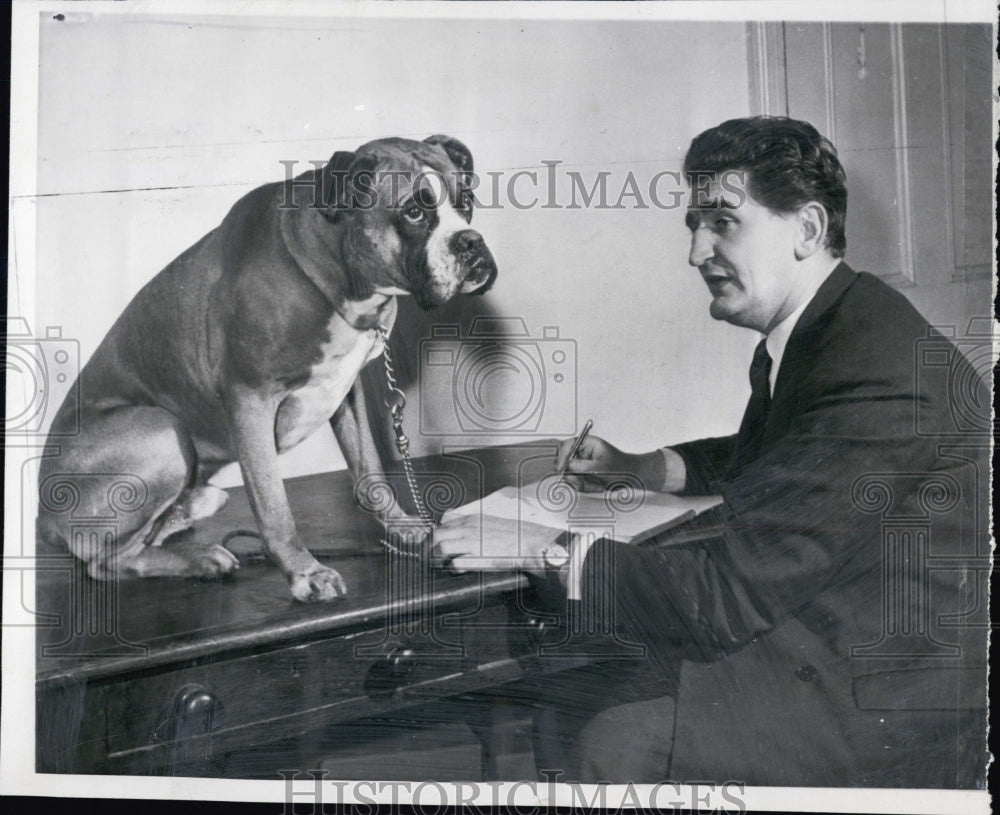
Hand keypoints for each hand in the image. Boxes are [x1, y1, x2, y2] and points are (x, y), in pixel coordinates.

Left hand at [432, 514, 558, 575]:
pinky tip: (454, 571)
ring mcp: (473, 542)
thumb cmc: (514, 534)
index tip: (432, 546)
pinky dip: (451, 568)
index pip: (442, 524)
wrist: (531, 542)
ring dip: (437, 559)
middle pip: (437, 535)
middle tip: (428, 559)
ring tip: (437, 567)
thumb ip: (472, 522)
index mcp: (472, 518)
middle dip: (429, 548)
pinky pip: (454, 563)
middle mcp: (469, 528)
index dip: (434, 536)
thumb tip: (452, 521)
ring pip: (441, 548)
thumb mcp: (490, 520)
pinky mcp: (478, 557)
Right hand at [554, 434, 667, 492]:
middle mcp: (583, 453)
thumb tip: (567, 466)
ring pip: (571, 476)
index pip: (567, 446)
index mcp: (588, 444)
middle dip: (573, 476)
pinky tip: (598, 486)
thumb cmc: (622, 468)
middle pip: (565, 463)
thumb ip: (583, 467)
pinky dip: (586, 488)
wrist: (633, 478)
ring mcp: (583, 465)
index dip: (562, 457)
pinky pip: (577, 483)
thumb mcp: (602, 468)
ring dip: (583, 484)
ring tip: (598, 485)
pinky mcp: (584, 475)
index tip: (561, 469)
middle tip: (580, 483)